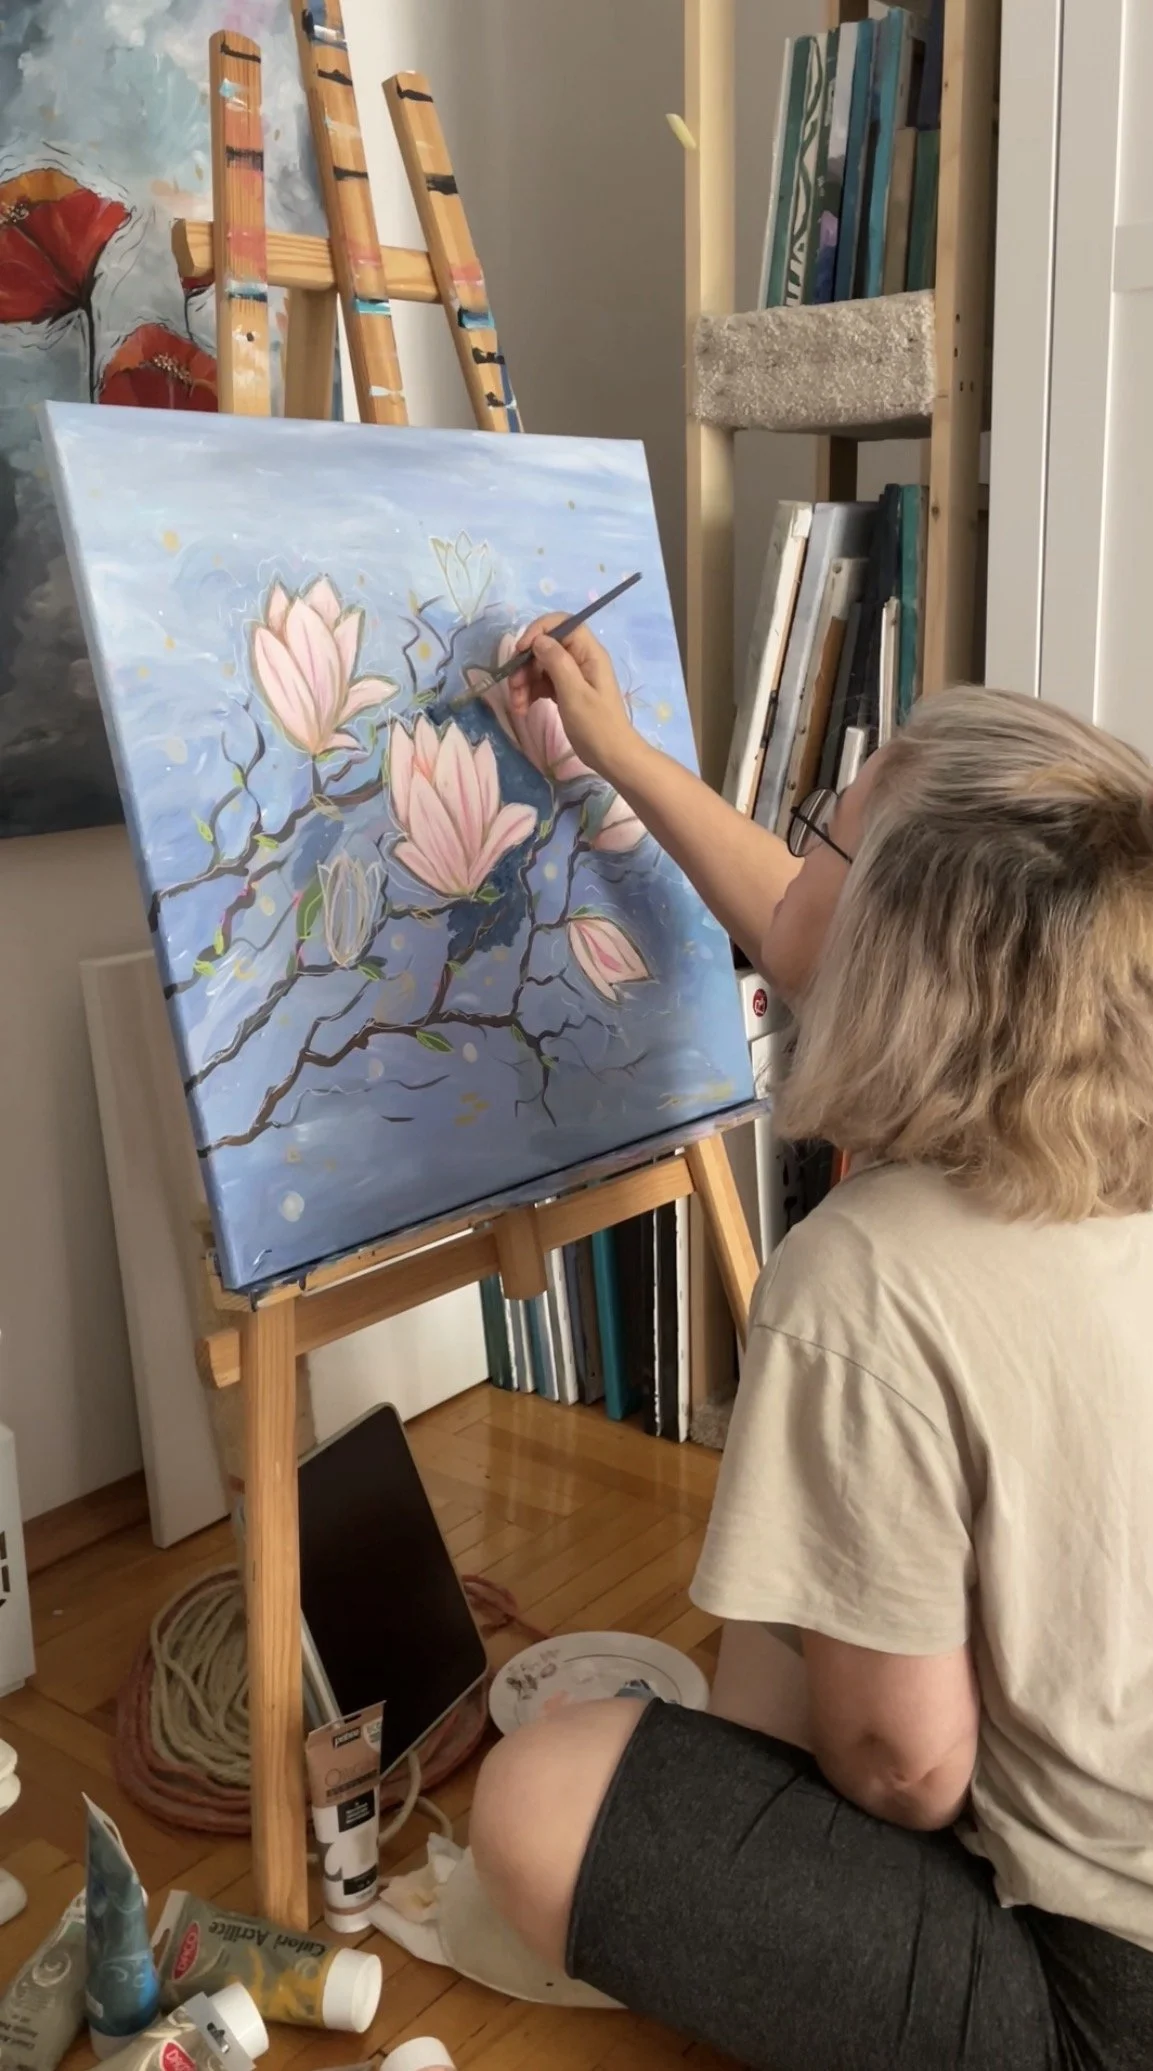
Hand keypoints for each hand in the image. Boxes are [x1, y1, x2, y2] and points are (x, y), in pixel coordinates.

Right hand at [506, 614, 636, 781]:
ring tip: (517, 706)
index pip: (562, 623)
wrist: (611, 756)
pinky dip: (530, 693)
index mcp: (588, 653)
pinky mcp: (565, 691)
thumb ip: (557, 662)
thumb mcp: (575, 693)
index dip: (538, 631)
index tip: (520, 651)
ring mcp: (572, 675)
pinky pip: (542, 682)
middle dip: (525, 664)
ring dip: (523, 682)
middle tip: (513, 687)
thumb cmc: (597, 725)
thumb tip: (538, 640)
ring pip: (540, 666)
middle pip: (545, 646)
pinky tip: (523, 708)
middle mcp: (580, 658)